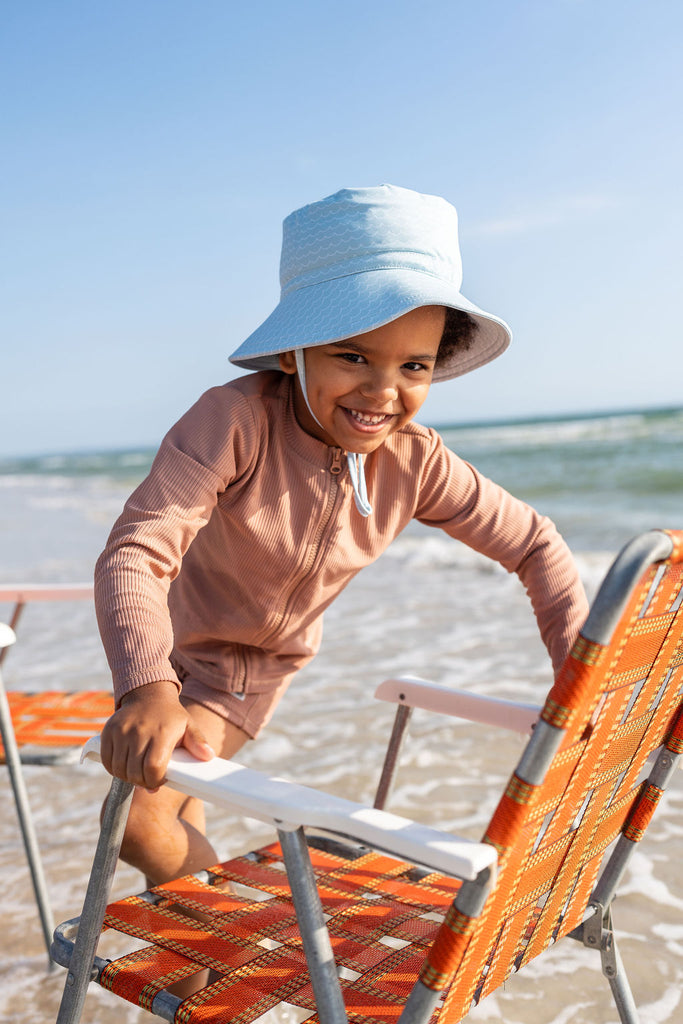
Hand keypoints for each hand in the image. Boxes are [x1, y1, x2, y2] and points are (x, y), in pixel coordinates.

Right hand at [100, 680, 215, 789]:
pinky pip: (107, 760)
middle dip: (142, 782)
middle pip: (134, 772)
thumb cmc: (171, 716)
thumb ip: (198, 743)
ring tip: (137, 773)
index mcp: (162, 732)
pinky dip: (114, 769)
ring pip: (119, 769)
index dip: (155, 781)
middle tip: (148, 780)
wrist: (148, 694)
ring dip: (127, 777)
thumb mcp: (188, 726)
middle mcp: (140, 731)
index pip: (153, 768)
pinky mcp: (108, 731)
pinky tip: (125, 766)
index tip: (159, 782)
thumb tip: (208, 757)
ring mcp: (122, 731)